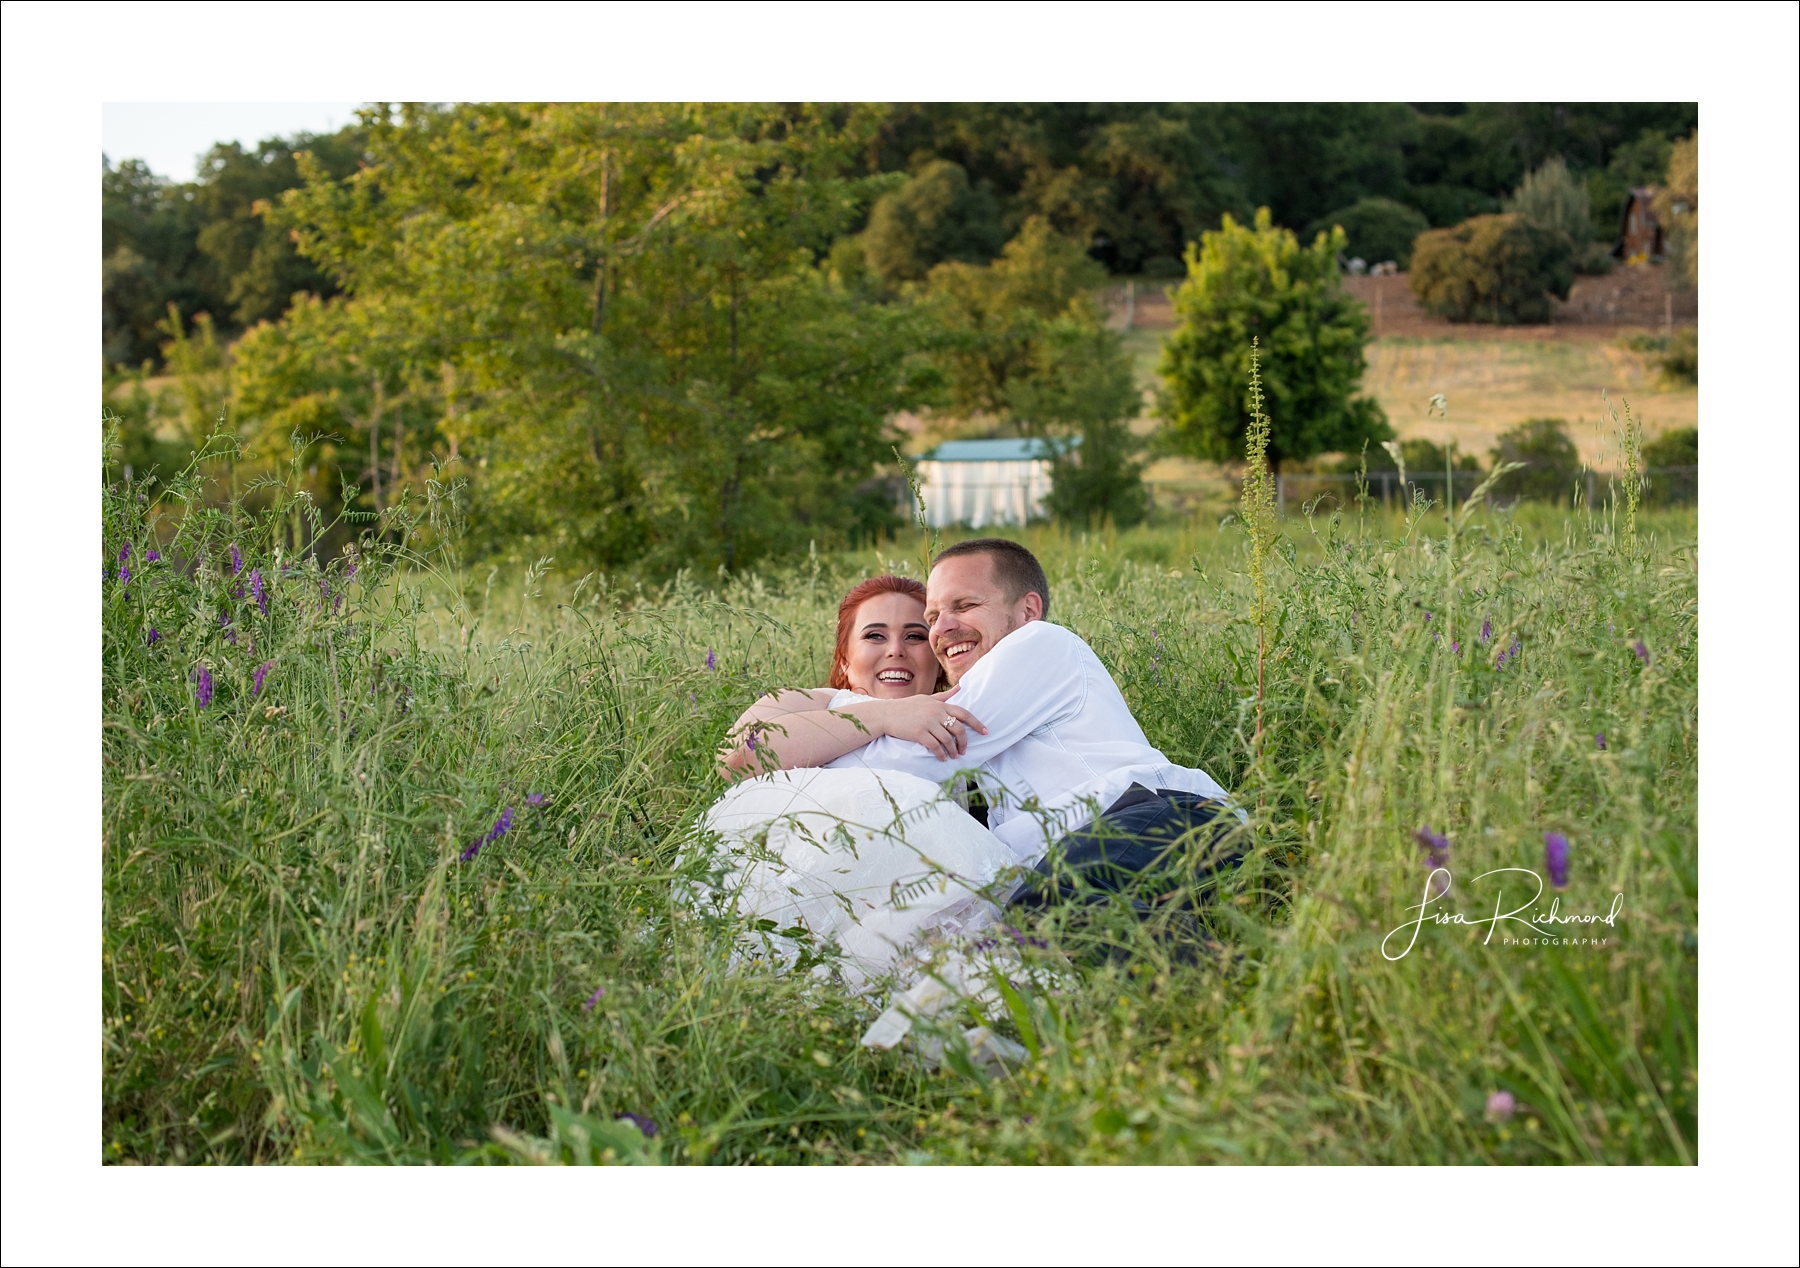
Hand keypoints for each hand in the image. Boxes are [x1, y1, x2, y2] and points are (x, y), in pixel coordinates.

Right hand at [862, 688, 987, 760]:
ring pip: (948, 740)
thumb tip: (960, 687)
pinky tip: (942, 758)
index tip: (985, 732)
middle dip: (964, 742)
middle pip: (958, 729)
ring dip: (953, 750)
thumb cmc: (906, 706)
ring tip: (954, 756)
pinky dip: (941, 754)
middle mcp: (936, 712)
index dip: (976, 723)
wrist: (886, 714)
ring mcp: (928, 723)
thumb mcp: (926, 698)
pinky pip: (935, 746)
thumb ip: (944, 696)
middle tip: (964, 750)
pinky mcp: (919, 733)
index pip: (964, 713)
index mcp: (939, 704)